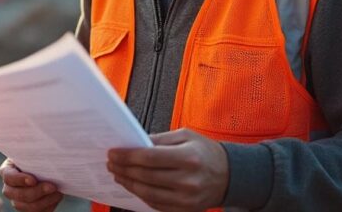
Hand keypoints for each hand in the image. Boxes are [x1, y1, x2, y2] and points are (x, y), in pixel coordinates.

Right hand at [0, 158, 63, 211]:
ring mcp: (17, 200)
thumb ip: (35, 154)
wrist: (46, 168)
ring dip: (44, 201)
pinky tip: (56, 197)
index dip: (20, 180)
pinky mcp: (27, 208)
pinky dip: (47, 207)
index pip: (8, 177)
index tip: (34, 180)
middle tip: (52, 186)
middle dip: (36, 192)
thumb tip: (45, 151)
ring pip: (25, 207)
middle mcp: (9, 188)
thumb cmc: (39, 157)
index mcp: (7, 170)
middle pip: (16, 195)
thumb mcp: (35, 153)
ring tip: (58, 193)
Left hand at [107, 128, 228, 211]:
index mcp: (188, 157)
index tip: (113, 152)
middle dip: (124, 169)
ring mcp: (186, 199)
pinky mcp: (185, 210)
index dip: (128, 156)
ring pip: (147, 193)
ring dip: (128, 183)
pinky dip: (140, 195)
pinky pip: (156, 204)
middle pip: (145, 176)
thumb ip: (159, 139)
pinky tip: (132, 186)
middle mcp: (187, 180)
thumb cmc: (206, 152)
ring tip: (117, 174)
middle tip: (111, 162)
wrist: (230, 176)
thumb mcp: (186, 136)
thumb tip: (134, 142)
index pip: (150, 157)